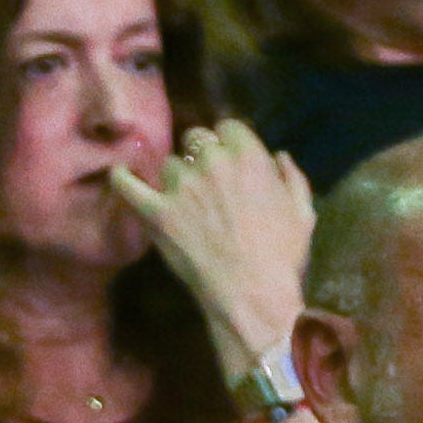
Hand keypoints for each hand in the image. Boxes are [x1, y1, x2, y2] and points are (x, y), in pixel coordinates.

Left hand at [103, 123, 315, 380]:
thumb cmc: (283, 255)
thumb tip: (279, 156)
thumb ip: (292, 177)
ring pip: (169, 165)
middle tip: (205, 179)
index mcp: (248, 155)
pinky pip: (129, 187)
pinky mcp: (157, 213)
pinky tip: (119, 174)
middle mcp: (211, 161)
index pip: (227, 127)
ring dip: (175, 178)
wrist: (252, 295)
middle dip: (200, 154)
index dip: (228, 142)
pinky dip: (122, 179)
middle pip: (195, 139)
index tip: (228, 159)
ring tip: (182, 200)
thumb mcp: (303, 212)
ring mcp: (181, 186)